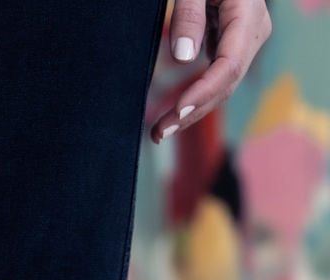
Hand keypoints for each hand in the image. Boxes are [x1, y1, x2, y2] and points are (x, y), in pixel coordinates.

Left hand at [149, 0, 271, 142]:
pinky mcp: (232, 45)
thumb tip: (183, 57)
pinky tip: (172, 115)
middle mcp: (253, 33)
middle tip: (157, 133)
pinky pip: (216, 78)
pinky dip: (194, 97)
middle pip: (225, 83)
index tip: (178, 111)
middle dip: (192, 112)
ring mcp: (245, 41)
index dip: (204, 91)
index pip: (228, 65)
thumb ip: (190, 14)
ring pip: (222, 86)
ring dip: (191, 111)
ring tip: (158, 132)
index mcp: (247, 15)